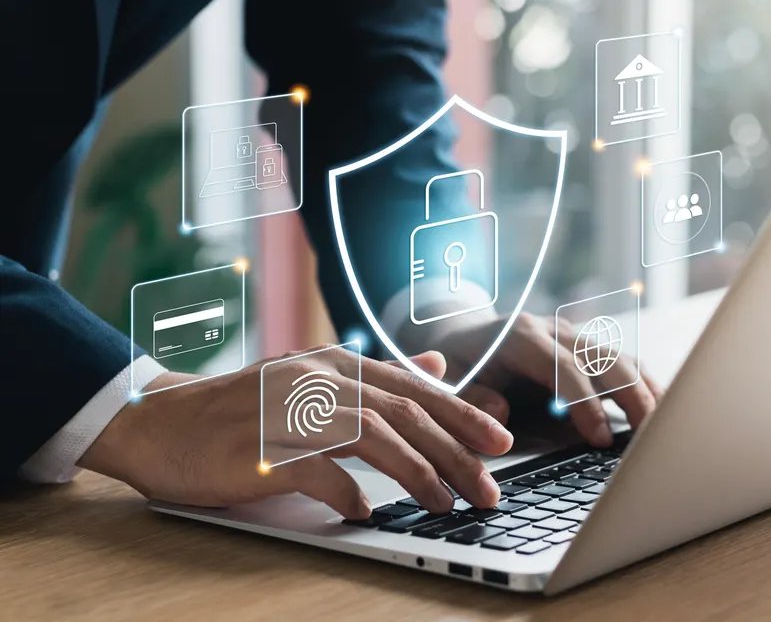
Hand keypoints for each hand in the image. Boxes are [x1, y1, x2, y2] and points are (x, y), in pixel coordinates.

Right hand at [79, 347, 512, 518]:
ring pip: (370, 434)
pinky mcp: (256, 448)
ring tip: (446, 504)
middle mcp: (316, 378)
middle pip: (403, 412)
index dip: (462, 415)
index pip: (413, 388)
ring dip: (416, 472)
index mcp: (334, 363)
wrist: (160, 422)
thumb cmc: (243, 410)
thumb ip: (377, 378)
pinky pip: (313, 470)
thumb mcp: (315, 382)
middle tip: (489, 487)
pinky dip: (345, 492)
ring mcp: (286, 411)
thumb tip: (437, 368)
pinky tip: (366, 514)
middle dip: (455, 451)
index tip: (501, 442)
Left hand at [435, 313, 662, 446]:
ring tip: (668, 429)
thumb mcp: (446, 380)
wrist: (463, 336)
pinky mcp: (587, 352)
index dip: (586, 403)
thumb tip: (501, 413)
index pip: (563, 367)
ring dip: (647, 392)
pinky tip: (665, 412)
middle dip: (631, 397)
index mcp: (519, 337)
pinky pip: (625, 365)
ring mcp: (575, 339)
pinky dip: (647, 387)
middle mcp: (554, 332)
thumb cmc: (457, 364)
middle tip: (650, 438)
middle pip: (604, 358)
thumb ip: (468, 397)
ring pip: (622, 359)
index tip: (601, 439)